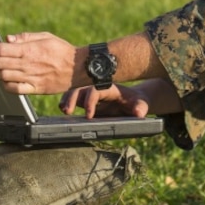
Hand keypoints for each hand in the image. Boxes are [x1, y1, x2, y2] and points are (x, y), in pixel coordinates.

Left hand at [0, 31, 75, 94]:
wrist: (78, 67)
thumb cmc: (62, 50)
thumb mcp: (45, 36)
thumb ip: (25, 37)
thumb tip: (8, 39)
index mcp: (29, 50)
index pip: (1, 49)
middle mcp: (27, 64)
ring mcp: (30, 78)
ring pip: (3, 77)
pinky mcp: (35, 88)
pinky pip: (15, 89)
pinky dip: (6, 85)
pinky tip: (5, 80)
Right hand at [61, 78, 180, 117]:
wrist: (134, 100)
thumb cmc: (137, 101)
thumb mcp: (142, 103)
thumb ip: (141, 108)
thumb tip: (138, 113)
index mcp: (109, 88)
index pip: (96, 90)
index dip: (90, 101)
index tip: (89, 116)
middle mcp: (98, 88)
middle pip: (81, 88)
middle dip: (72, 98)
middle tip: (67, 111)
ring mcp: (91, 93)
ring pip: (75, 91)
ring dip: (67, 98)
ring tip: (63, 110)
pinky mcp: (87, 99)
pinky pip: (73, 97)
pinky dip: (66, 100)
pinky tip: (62, 108)